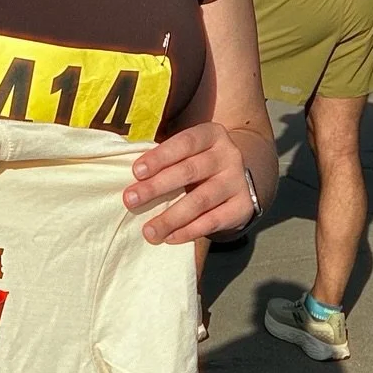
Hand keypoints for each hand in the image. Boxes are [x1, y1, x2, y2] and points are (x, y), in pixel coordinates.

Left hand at [123, 122, 256, 243]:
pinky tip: (170, 237)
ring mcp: (238, 182)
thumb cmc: (200, 161)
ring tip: (148, 231)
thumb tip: (129, 171)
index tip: (136, 171)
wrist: (241, 177)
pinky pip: (213, 221)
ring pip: (200, 201)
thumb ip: (167, 156)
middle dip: (157, 187)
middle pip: (189, 171)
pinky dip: (190, 231)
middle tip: (130, 200)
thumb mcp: (189, 150)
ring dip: (171, 217)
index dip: (160, 156)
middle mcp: (229, 155)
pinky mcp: (243, 207)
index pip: (185, 142)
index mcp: (212, 134)